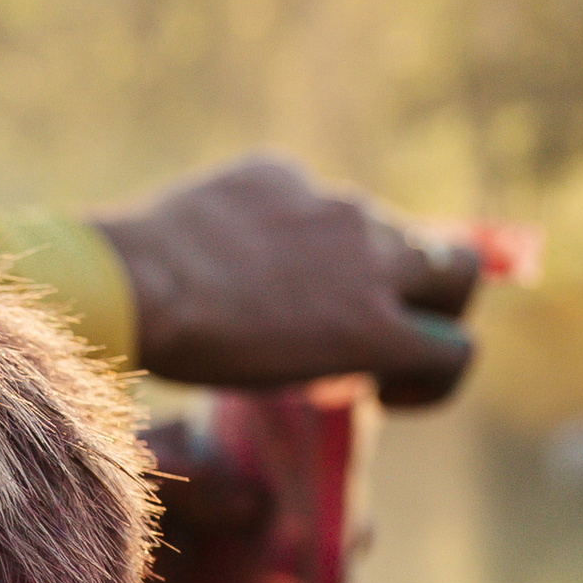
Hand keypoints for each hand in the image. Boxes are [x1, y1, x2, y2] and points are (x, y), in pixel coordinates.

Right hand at [92, 153, 477, 401]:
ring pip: (458, 279)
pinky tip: (389, 401)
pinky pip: (450, 352)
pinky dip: (434, 382)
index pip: (344, 221)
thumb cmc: (124, 273)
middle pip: (422, 240)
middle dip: (414, 291)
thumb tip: (184, 276)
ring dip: (425, 329)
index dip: (338, 276)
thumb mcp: (168, 233)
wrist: (138, 282)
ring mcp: (366, 261)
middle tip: (368, 345)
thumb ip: (201, 246)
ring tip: (381, 382)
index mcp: (286, 181)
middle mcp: (341, 209)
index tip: (301, 318)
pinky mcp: (374, 326)